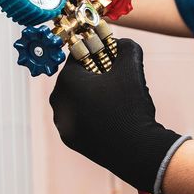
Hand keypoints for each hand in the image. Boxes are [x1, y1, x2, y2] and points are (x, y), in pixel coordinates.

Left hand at [49, 38, 184, 193]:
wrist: (135, 150)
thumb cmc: (131, 106)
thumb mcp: (131, 67)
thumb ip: (125, 47)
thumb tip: (122, 43)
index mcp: (66, 80)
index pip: (79, 55)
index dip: (97, 51)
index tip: (110, 54)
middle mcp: (58, 100)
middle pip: (76, 78)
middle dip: (94, 74)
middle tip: (114, 76)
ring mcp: (62, 122)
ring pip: (77, 99)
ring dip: (92, 95)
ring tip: (115, 98)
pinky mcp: (69, 139)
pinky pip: (79, 118)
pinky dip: (91, 114)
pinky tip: (110, 116)